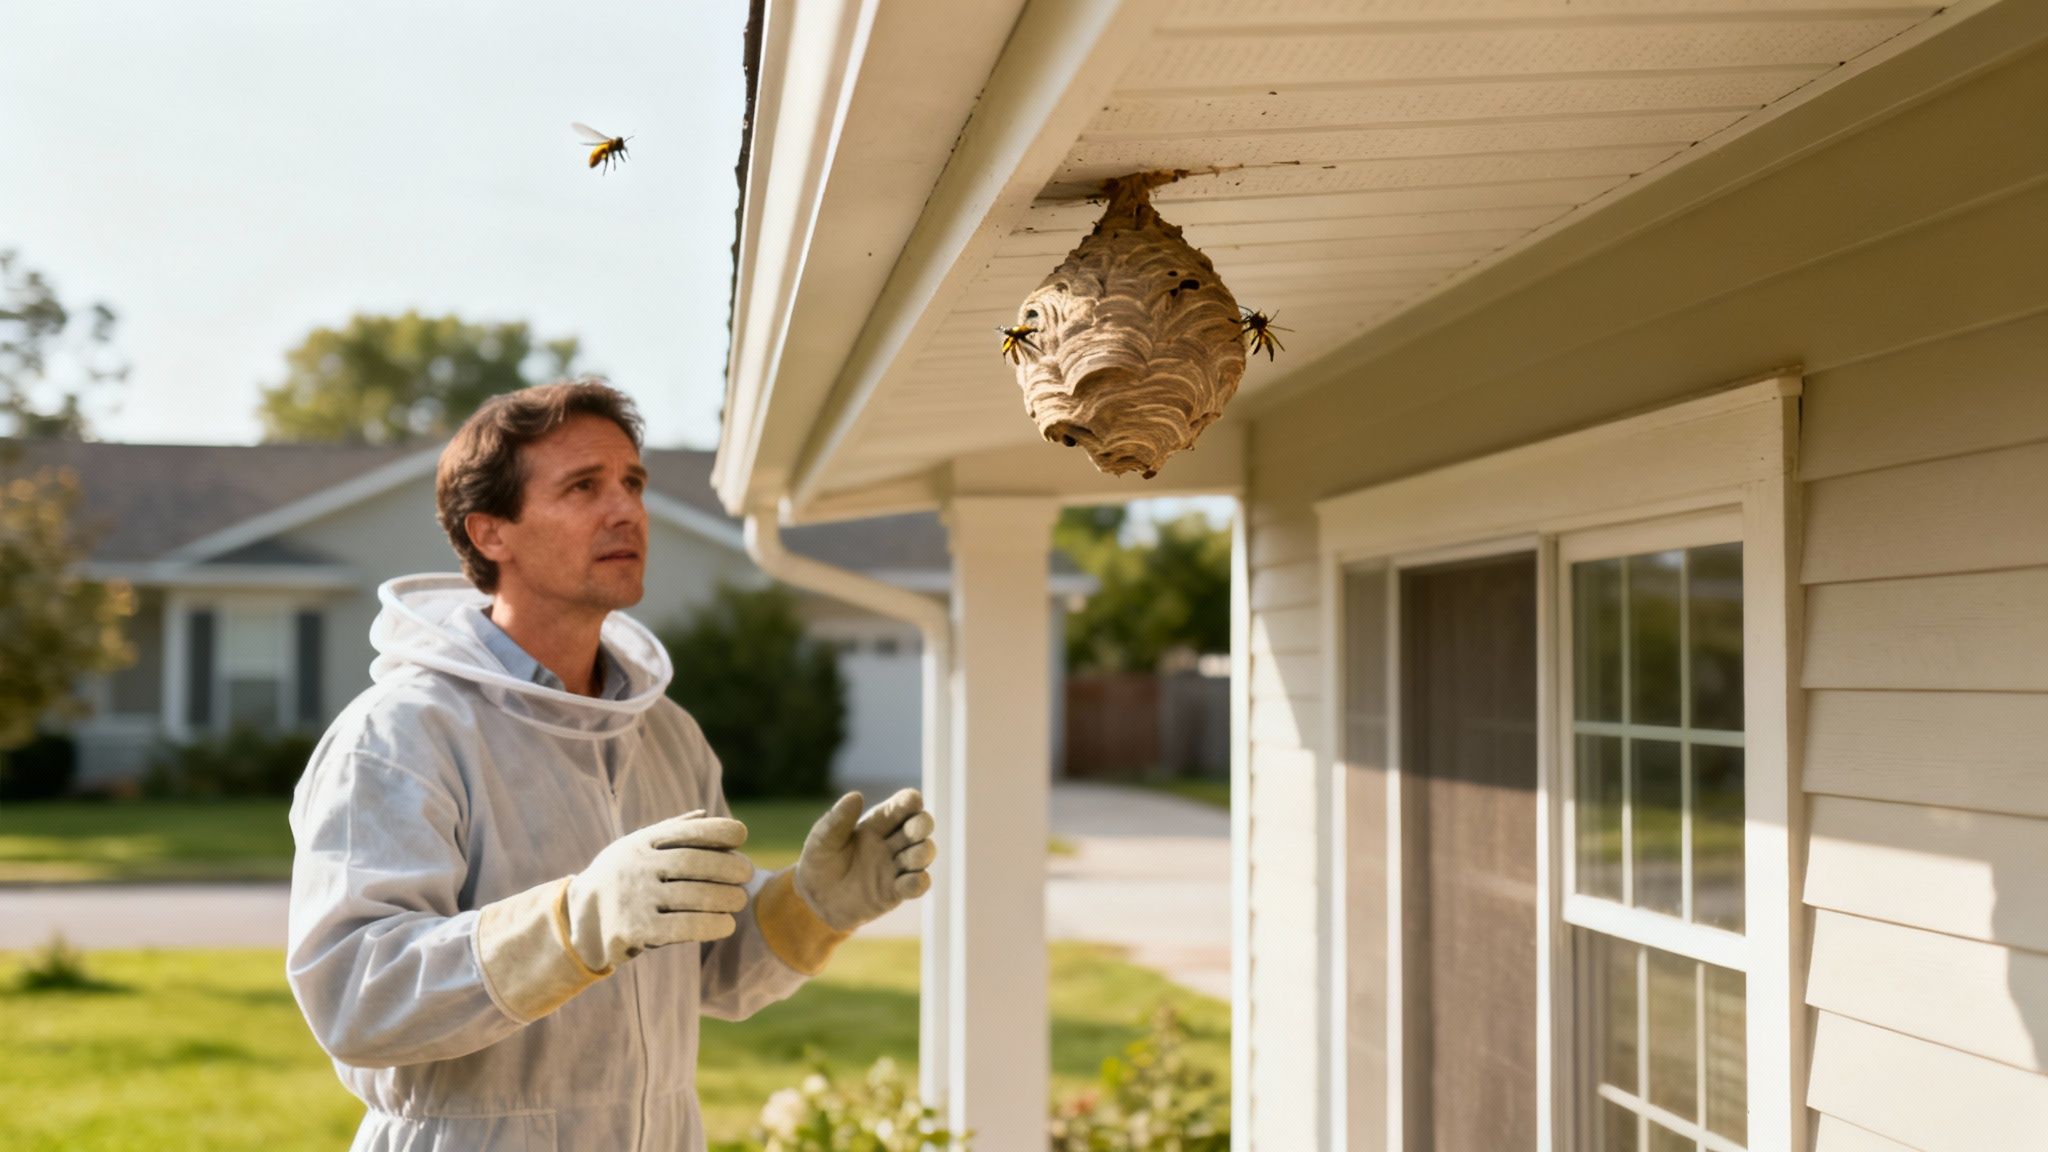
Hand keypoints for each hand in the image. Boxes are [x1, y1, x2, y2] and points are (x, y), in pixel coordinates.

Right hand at [565, 809, 753, 970]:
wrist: (579, 919)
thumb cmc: (620, 879)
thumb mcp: (635, 848)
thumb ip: (670, 832)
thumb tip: (706, 813)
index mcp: (642, 842)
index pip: (687, 830)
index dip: (719, 830)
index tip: (742, 835)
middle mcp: (638, 866)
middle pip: (695, 863)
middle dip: (729, 867)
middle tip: (747, 873)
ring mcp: (636, 898)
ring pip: (694, 896)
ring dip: (725, 898)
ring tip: (739, 900)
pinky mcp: (636, 929)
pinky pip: (683, 927)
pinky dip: (711, 925)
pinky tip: (726, 925)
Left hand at [794, 789, 936, 931]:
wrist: (814, 899)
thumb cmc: (819, 862)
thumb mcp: (822, 838)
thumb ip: (838, 818)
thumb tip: (856, 796)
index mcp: (877, 823)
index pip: (903, 805)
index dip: (911, 800)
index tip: (911, 800)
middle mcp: (891, 842)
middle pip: (921, 825)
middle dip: (923, 824)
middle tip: (913, 831)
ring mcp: (896, 866)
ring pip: (924, 853)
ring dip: (922, 852)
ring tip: (908, 858)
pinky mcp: (896, 891)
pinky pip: (918, 884)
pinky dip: (918, 882)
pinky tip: (905, 882)